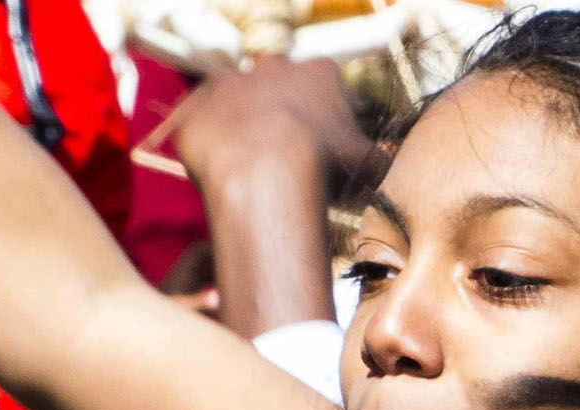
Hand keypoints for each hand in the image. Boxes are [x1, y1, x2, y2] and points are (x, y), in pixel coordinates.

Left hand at [171, 57, 380, 199]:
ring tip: (253, 169)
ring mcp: (229, 84)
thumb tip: (385, 166)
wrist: (265, 172)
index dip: (328, 117)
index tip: (328, 146)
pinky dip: (208, 144)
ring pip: (237, 104)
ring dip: (243, 128)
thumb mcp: (369, 166)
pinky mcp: (194, 108)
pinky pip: (199, 124)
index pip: (326, 85)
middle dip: (283, 115)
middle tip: (289, 157)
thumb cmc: (324, 166)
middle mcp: (272, 68)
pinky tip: (223, 172)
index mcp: (318, 73)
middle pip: (278, 88)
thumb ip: (378, 160)